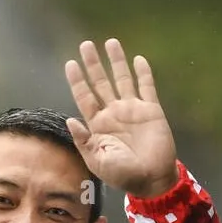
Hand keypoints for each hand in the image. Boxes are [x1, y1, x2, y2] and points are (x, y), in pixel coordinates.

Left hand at [64, 38, 178, 197]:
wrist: (151, 179)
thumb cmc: (122, 174)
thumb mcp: (96, 161)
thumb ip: (83, 141)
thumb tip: (70, 120)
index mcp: (98, 124)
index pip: (85, 97)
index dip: (78, 80)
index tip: (70, 63)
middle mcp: (113, 112)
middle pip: (101, 82)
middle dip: (93, 64)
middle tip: (85, 45)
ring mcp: (132, 109)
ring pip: (122, 79)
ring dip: (116, 62)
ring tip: (110, 42)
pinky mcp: (151, 110)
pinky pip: (147, 87)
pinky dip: (143, 73)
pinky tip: (138, 59)